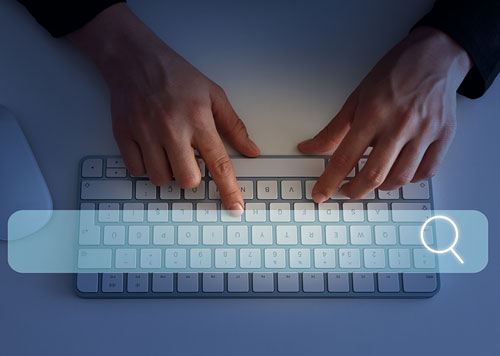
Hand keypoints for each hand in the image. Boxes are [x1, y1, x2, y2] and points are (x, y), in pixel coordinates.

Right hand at [68, 4, 259, 212]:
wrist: (135, 59)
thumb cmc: (177, 76)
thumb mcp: (213, 94)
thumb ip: (234, 126)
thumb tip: (251, 151)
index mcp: (198, 120)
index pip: (219, 164)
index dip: (229, 190)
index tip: (236, 208)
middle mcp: (172, 129)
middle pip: (187, 180)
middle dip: (191, 177)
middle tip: (188, 159)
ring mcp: (145, 133)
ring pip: (160, 179)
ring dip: (168, 172)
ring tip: (167, 150)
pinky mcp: (124, 135)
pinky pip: (136, 170)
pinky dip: (145, 166)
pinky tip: (150, 148)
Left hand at [298, 27, 471, 201]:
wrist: (435, 56)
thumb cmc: (395, 73)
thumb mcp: (357, 97)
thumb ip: (334, 129)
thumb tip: (310, 148)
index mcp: (373, 114)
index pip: (345, 158)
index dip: (329, 181)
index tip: (320, 194)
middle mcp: (399, 125)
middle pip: (374, 175)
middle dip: (355, 191)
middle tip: (347, 191)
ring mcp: (424, 132)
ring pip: (401, 178)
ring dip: (382, 186)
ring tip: (373, 179)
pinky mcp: (444, 136)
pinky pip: (427, 171)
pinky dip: (411, 179)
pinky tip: (400, 172)